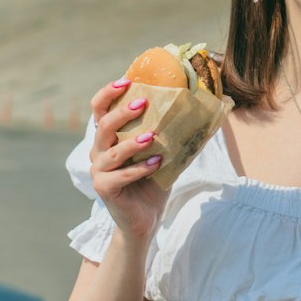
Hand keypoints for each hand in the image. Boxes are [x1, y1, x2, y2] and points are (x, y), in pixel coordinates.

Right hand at [89, 79, 166, 240]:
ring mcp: (99, 171)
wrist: (145, 219)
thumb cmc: (153, 182)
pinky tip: (157, 163)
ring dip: (133, 143)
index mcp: (109, 138)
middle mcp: (98, 151)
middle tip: (143, 103)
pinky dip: (139, 169)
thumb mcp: (162, 154)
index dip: (108, 93)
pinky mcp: (104, 189)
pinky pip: (120, 176)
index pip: (99, 109)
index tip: (126, 80)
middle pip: (103, 126)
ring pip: (111, 152)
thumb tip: (203, 113)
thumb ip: (172, 135)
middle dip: (122, 112)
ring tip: (153, 136)